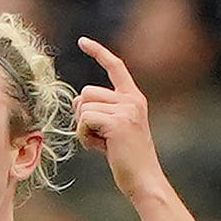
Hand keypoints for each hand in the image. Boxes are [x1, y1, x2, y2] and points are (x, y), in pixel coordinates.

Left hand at [73, 38, 169, 200]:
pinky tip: (99, 147)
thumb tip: (77, 102)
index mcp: (134, 98)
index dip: (98, 52)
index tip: (82, 41)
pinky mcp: (117, 122)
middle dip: (82, 115)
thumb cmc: (126, 159)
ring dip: (83, 128)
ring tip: (102, 143)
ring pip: (83, 107)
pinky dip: (84, 136)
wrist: (143, 179)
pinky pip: (84, 120)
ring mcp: (126, 109)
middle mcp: (132, 99)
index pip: (115, 67)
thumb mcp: (112, 131)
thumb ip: (98, 113)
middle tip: (98, 136)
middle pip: (86, 92)